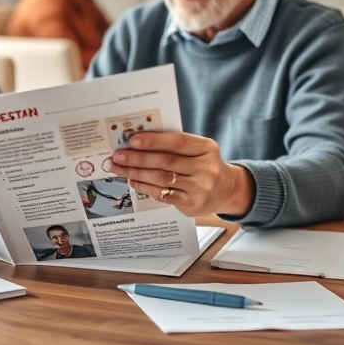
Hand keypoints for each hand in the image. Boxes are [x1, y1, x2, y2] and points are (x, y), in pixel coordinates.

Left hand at [109, 132, 254, 216]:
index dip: (154, 141)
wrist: (226, 190)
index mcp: (206, 148)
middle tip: (117, 156)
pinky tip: (133, 181)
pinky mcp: (191, 204)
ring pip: (161, 179)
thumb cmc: (204, 165)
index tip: (132, 140)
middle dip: (137, 158)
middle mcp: (206, 168)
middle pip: (165, 161)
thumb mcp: (199, 150)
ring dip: (136, 173)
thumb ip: (175, 145)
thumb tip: (138, 142)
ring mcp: (199, 188)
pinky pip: (162, 194)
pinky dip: (144, 187)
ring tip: (119, 168)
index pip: (178, 142)